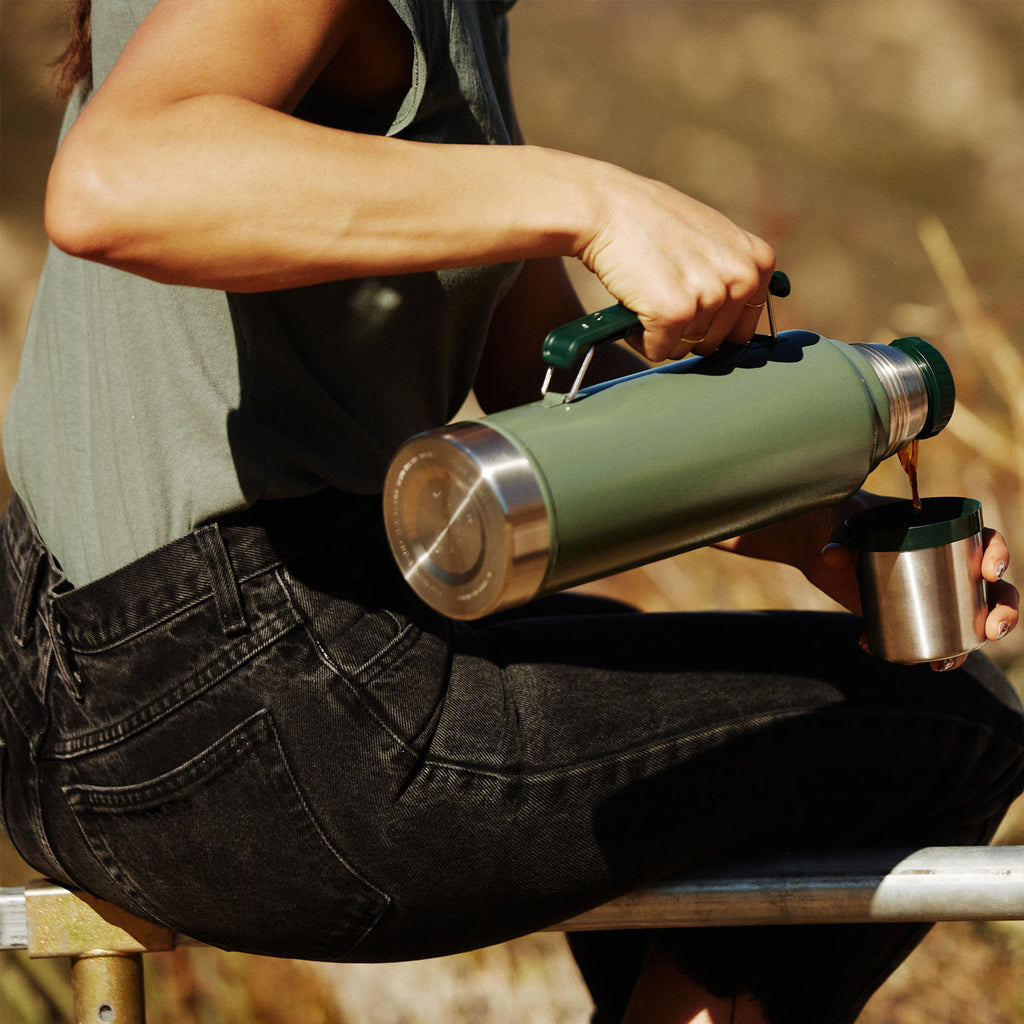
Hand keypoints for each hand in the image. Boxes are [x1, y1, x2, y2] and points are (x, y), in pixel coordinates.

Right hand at [576, 166, 775, 361]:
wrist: (608, 208)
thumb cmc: (653, 221)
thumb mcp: (713, 238)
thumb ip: (731, 273)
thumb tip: (735, 323)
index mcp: (757, 262)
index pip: (741, 329)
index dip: (708, 326)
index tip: (689, 309)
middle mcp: (741, 279)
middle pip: (712, 342)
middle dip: (683, 329)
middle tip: (661, 292)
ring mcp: (708, 297)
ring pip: (683, 348)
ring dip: (658, 330)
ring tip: (646, 292)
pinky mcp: (674, 313)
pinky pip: (657, 351)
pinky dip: (639, 337)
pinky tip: (633, 304)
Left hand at [719, 491, 1019, 671]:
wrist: (820, 541)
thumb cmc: (841, 520)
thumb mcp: (842, 522)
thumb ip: (838, 537)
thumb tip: (834, 556)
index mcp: (943, 529)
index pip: (986, 540)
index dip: (998, 555)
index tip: (989, 572)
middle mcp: (947, 562)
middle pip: (994, 588)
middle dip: (1004, 611)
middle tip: (991, 630)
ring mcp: (932, 591)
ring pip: (970, 620)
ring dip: (970, 646)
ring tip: (946, 662)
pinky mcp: (911, 612)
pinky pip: (934, 638)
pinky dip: (929, 655)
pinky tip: (917, 665)